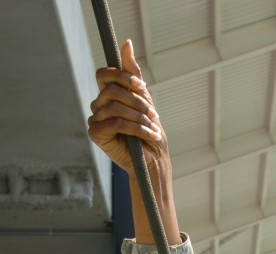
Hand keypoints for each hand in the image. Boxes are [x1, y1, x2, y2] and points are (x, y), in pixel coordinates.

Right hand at [88, 39, 165, 175]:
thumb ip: (132, 73)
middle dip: (137, 101)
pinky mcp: (96, 134)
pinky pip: (115, 122)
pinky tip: (149, 135)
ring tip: (153, 129)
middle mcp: (99, 106)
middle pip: (112, 90)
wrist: (153, 161)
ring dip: (139, 117)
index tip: (141, 87)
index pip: (104, 74)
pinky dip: (135, 128)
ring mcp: (95, 120)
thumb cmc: (149, 132)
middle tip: (154, 115)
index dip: (122, 76)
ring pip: (115, 107)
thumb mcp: (144, 99)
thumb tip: (126, 42)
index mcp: (108, 95)